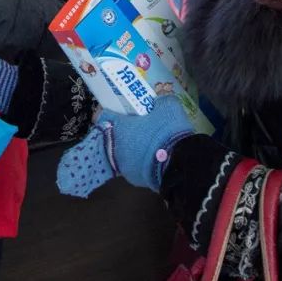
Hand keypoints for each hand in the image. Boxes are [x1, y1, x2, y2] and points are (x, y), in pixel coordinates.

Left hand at [57, 96, 194, 197]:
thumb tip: (159, 100)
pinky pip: (133, 166)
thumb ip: (160, 101)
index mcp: (119, 128)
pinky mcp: (135, 180)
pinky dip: (139, 161)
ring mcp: (124, 166)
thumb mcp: (168, 106)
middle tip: (133, 126)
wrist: (180, 163)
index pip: (101, 116)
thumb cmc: (168, 131)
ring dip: (129, 148)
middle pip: (110, 136)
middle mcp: (115, 148)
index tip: (114, 110)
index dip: (107, 112)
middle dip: (120, 131)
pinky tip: (152, 157)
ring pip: (121, 153)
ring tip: (145, 143)